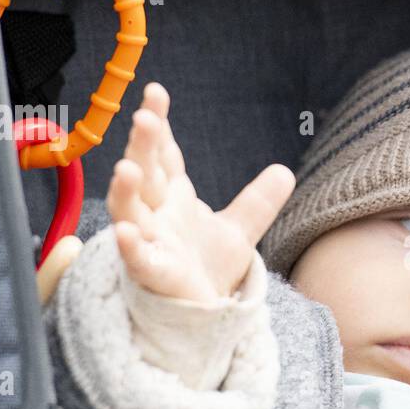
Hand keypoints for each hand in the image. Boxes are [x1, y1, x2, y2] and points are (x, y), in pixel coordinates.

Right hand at [108, 83, 295, 302]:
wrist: (202, 315)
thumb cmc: (206, 269)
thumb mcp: (238, 232)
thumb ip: (258, 203)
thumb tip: (285, 172)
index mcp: (173, 197)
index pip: (163, 154)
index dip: (158, 124)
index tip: (155, 93)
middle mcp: (156, 215)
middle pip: (144, 174)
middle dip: (142, 146)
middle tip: (144, 118)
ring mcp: (151, 243)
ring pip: (129, 212)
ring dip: (125, 191)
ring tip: (124, 169)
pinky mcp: (153, 275)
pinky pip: (138, 260)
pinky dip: (131, 247)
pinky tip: (127, 233)